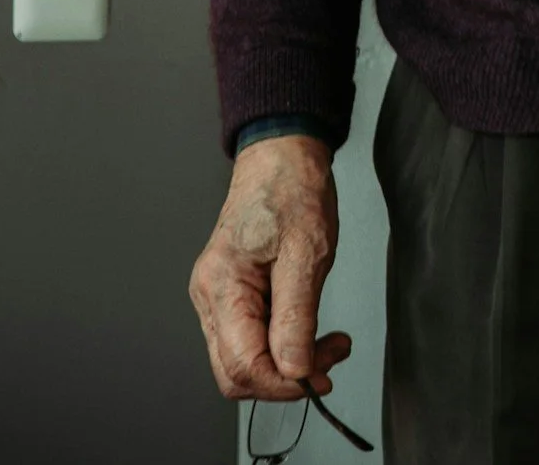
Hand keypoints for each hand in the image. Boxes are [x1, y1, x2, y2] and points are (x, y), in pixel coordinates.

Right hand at [189, 134, 350, 404]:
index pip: (243, 366)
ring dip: (286, 362)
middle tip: (329, 359)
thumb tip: (295, 370)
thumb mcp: (307, 251)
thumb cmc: (291, 189)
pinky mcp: (231, 293)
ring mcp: (217, 296)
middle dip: (285, 377)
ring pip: (243, 359)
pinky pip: (250, 337)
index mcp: (222, 286)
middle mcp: (209, 296)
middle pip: (236, 373)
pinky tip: (308, 328)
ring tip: (327, 342)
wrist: (282, 155)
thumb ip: (296, 317)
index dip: (283, 383)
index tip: (321, 377)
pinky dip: (281, 343)